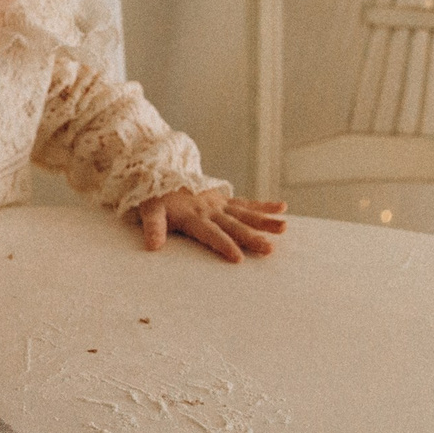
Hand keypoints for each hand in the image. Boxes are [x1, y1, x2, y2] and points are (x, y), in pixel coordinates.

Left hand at [137, 191, 287, 261]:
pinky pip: (246, 203)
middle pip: (233, 225)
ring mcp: (219, 204)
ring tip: (284, 227)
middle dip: (251, 237)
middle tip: (269, 248)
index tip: (238, 258)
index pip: (210, 234)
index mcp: (192, 217)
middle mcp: (209, 210)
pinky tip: (282, 207)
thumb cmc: (155, 199)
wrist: (161, 174)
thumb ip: (153, 227)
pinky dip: (264, 205)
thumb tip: (153, 246)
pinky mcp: (224, 200)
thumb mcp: (149, 211)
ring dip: (265, 221)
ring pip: (246, 214)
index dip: (223, 245)